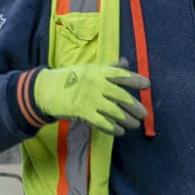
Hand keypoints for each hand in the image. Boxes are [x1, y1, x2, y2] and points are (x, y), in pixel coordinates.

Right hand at [31, 62, 148, 134]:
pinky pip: (102, 122)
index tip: (147, 85)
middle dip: (135, 106)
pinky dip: (113, 128)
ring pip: (114, 111)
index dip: (134, 80)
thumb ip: (110, 67)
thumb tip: (126, 62)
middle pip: (121, 96)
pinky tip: (120, 131)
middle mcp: (96, 84)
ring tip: (135, 125)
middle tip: (144, 114)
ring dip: (127, 120)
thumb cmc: (72, 77)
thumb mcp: (90, 69)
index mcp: (99, 71)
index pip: (121, 75)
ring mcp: (90, 98)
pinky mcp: (83, 112)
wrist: (47, 89)